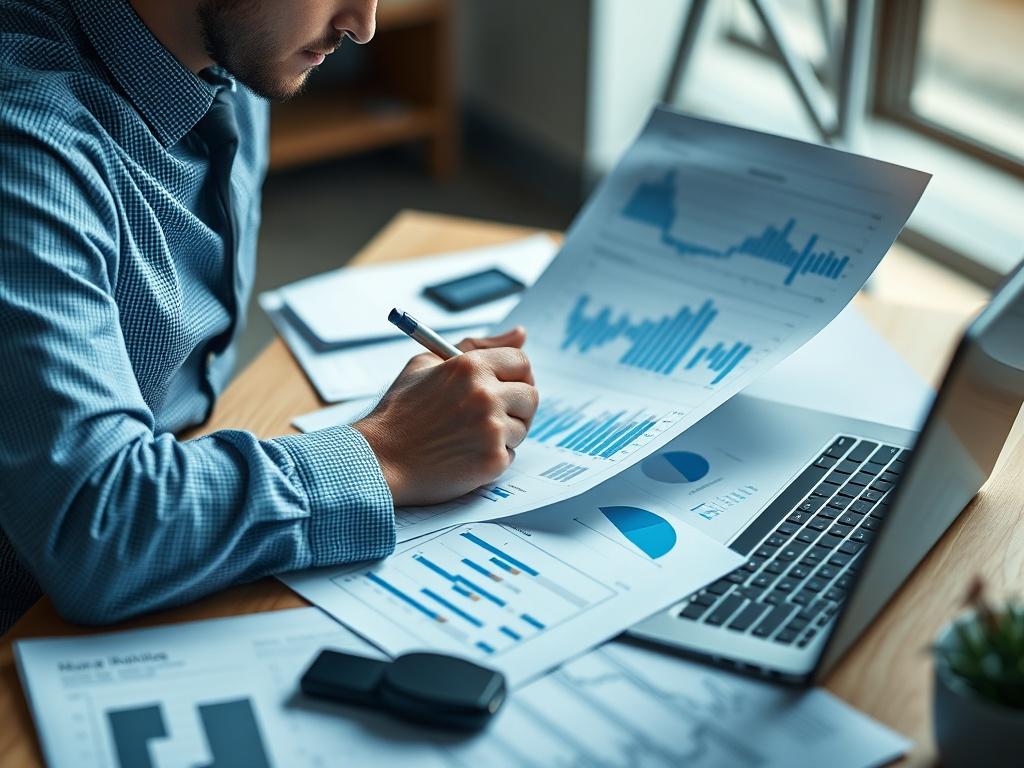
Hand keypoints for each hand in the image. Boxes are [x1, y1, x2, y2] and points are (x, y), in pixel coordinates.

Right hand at [354, 327, 538, 505]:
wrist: (380, 459)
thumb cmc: (400, 411)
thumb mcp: (427, 363)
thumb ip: (477, 345)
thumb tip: (520, 334)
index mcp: (470, 366)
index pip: (521, 363)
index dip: (515, 375)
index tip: (506, 385)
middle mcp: (485, 395)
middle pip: (530, 396)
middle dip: (515, 405)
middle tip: (490, 414)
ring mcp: (491, 429)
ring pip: (522, 427)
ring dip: (503, 433)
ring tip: (468, 436)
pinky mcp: (492, 460)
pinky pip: (510, 453)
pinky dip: (493, 456)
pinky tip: (465, 454)